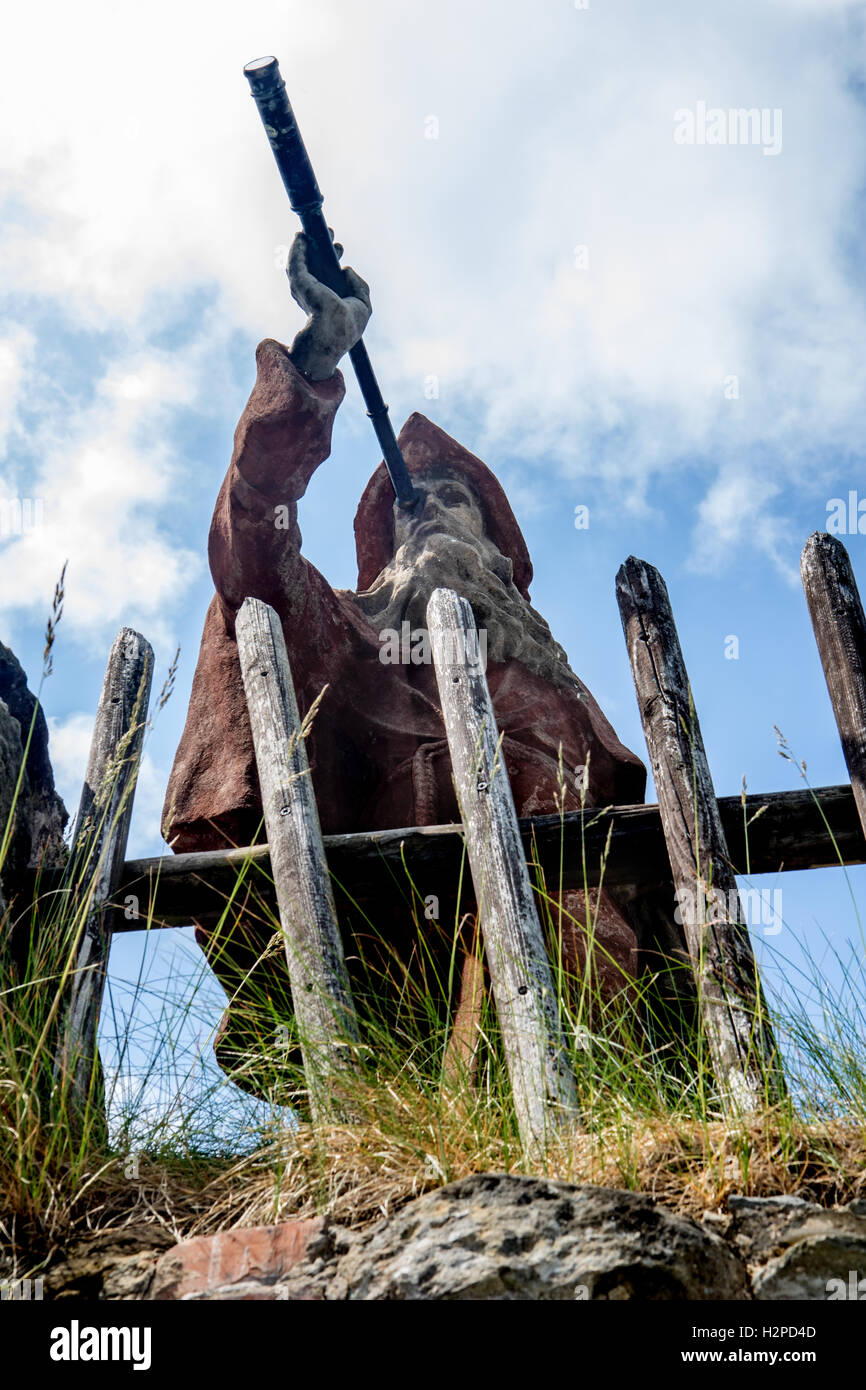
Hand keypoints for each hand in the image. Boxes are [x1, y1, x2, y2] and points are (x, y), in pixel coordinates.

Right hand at [287, 231, 371, 380]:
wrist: (335, 331)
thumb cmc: (349, 325)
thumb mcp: (363, 305)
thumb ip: (358, 286)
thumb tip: (345, 270)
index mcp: (328, 300)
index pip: (326, 277)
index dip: (332, 259)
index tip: (339, 248)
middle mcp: (314, 294)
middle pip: (314, 265)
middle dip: (321, 247)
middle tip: (329, 233)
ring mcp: (305, 288)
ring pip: (302, 261)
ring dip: (307, 244)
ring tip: (316, 229)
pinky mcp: (299, 283)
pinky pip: (295, 261)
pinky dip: (297, 248)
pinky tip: (301, 236)